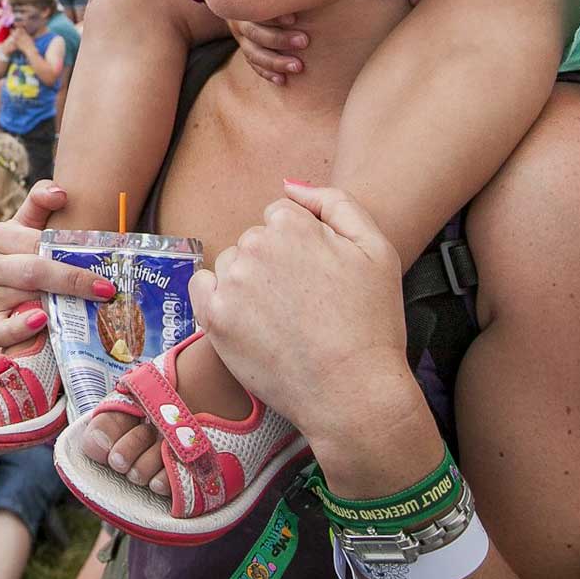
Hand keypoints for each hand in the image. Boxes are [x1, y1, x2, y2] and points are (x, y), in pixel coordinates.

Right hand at [0, 181, 107, 350]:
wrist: (3, 292)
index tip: (103, 271)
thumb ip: (40, 202)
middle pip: (33, 272)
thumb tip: (61, 193)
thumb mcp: (28, 225)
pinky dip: (21, 328)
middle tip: (106, 291)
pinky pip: (0, 330)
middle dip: (73, 281)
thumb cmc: (24, 255)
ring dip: (57, 307)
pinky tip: (41, 321)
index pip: (36, 244)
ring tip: (86, 311)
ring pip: (23, 299)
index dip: (71, 255)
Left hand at [190, 181, 408, 441]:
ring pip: (231, 264)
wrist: (353, 393)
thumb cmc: (371, 324)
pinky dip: (219, 299)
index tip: (317, 279)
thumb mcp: (377, 250)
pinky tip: (248, 321)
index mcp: (292, 225)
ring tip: (282, 320)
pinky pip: (203, 288)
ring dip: (248, 283)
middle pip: (255, 240)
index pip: (281, 217)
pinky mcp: (213, 316)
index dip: (303, 248)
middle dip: (275, 264)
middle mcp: (255, 245)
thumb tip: (288, 185)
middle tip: (304, 305)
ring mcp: (231, 281)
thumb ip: (335, 203)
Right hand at [228, 14, 306, 84]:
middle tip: (304, 41)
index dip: (274, 15)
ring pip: (254, 53)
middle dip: (279, 39)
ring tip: (298, 67)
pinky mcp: (246, 49)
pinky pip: (254, 64)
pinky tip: (282, 80)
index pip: (258, 9)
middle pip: (255, 33)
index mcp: (248, 2)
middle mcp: (241, 20)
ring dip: (276, 62)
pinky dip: (267, 72)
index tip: (294, 19)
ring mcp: (241, 37)